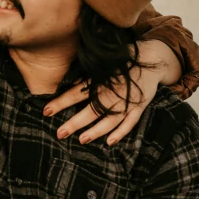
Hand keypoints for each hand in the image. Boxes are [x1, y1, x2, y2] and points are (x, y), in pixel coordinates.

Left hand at [44, 40, 179, 145]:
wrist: (153, 56)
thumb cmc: (121, 59)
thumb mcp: (102, 62)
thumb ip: (86, 73)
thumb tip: (66, 82)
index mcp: (100, 80)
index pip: (77, 93)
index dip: (61, 102)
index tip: (45, 112)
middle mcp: (113, 91)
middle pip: (92, 110)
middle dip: (75, 122)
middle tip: (59, 133)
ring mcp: (128, 100)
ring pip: (111, 119)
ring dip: (96, 131)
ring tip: (81, 140)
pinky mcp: (140, 106)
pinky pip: (131, 122)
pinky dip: (121, 132)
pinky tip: (109, 142)